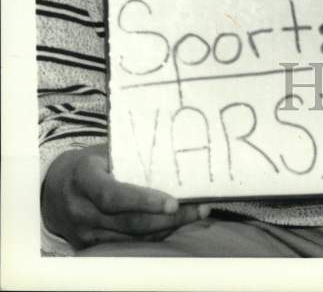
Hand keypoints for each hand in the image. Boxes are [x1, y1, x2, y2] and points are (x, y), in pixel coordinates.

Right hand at [41, 144, 209, 248]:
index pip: (113, 196)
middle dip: (168, 218)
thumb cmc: (88, 164)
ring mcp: (85, 233)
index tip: (173, 202)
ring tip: (196, 213)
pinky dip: (154, 233)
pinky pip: (128, 243)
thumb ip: (128, 155)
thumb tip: (172, 146)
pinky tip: (175, 222)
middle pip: (129, 223)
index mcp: (83, 179)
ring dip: (167, 227)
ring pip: (133, 237)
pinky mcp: (91, 246)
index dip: (143, 201)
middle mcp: (82, 210)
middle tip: (199, 207)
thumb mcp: (102, 152)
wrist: (54, 190)